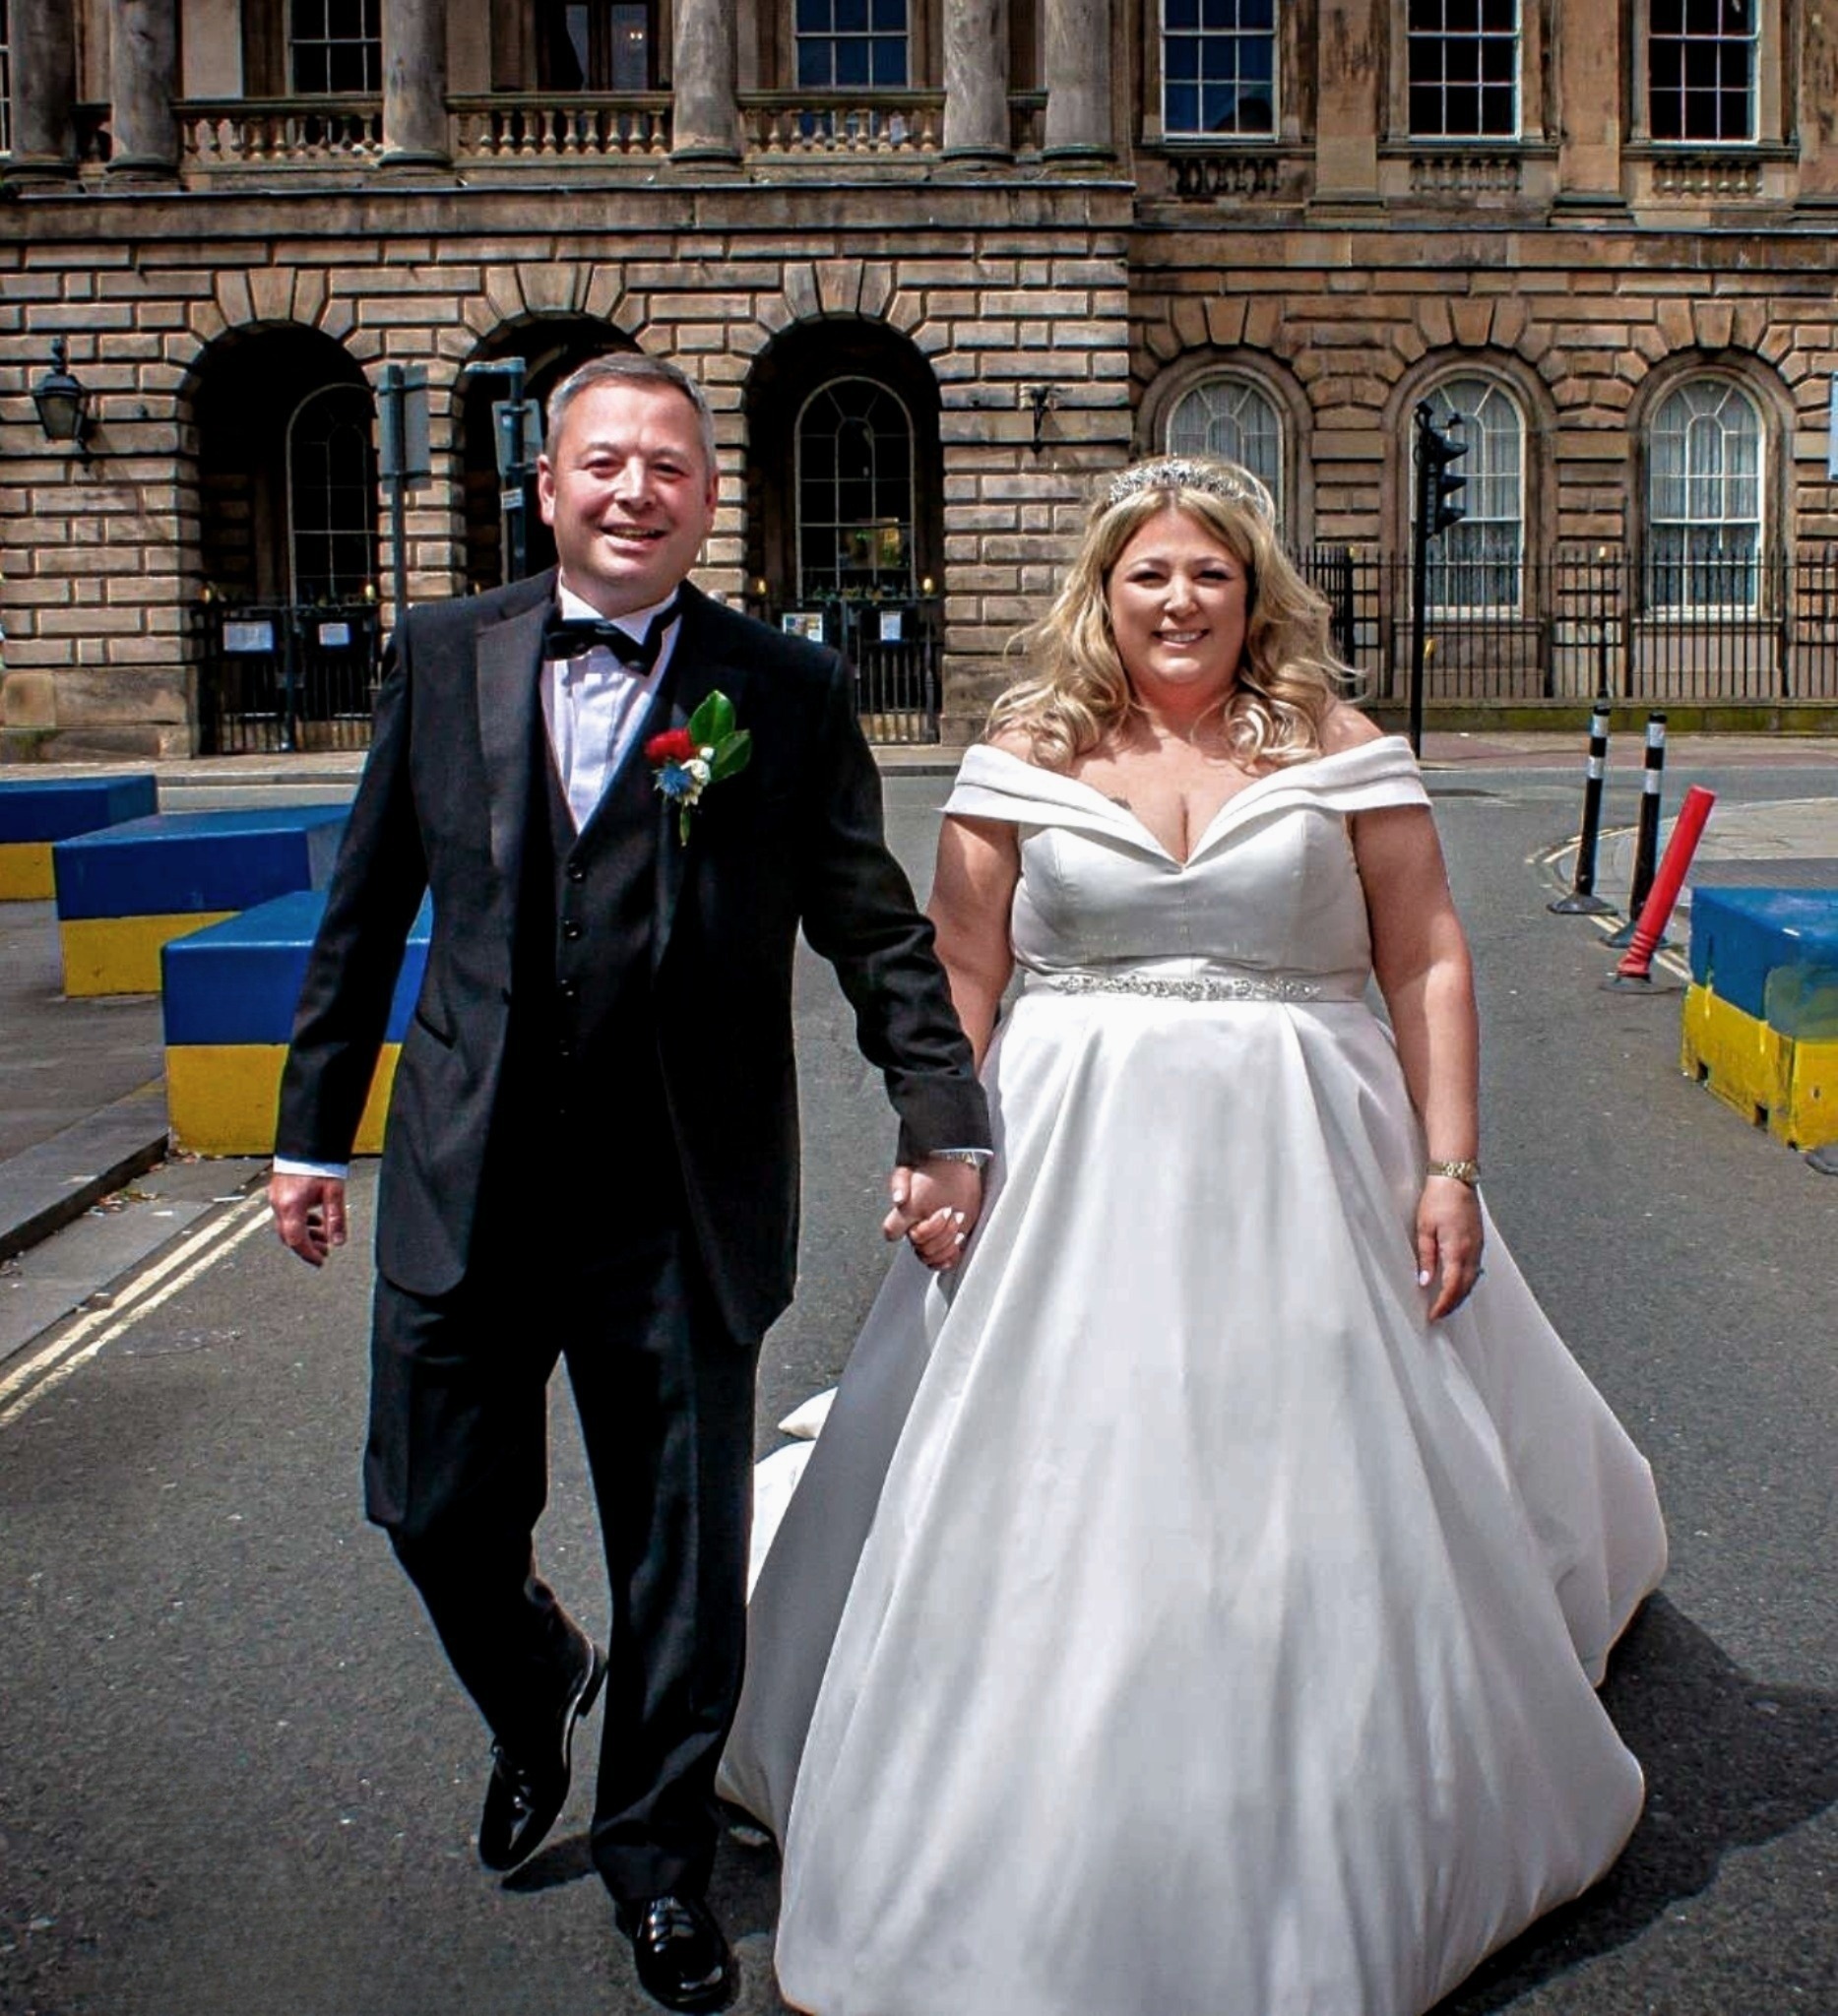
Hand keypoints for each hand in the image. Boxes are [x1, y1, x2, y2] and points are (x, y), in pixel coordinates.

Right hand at [269, 1171, 347, 1268]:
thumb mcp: (334, 1192)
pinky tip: (315, 1219)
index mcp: (291, 1206)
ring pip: (288, 1225)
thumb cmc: (319, 1162)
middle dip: (307, 1246)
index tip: (320, 1261)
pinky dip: (301, 1221)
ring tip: (323, 1236)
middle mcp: (279, 1203)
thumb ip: (336, 1218)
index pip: (296, 1240)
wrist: (307, 1141)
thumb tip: (339, 1241)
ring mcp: (276, 1197)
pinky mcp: (278, 1190)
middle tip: (324, 1252)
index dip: (309, 1254)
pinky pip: (287, 1213)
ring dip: (305, 1233)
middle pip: (289, 1235)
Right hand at [882, 1157, 983, 1271]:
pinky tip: (957, 1244)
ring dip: (947, 1241)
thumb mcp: (911, 1171)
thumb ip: (899, 1183)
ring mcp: (932, 1237)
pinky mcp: (949, 1242)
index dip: (904, 1230)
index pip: (891, 1232)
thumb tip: (898, 1200)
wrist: (957, 1168)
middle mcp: (916, 1229)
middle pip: (918, 1247)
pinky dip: (950, 1257)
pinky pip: (943, 1261)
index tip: (926, 1216)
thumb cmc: (934, 1170)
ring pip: (930, 1256)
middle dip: (938, 1231)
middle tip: (950, 1211)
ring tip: (958, 1219)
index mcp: (905, 1215)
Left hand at [1415, 1175, 1482, 1319]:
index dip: (1443, 1304)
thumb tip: (1426, 1282)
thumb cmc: (1437, 1200)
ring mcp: (1479, 1246)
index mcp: (1457, 1250)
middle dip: (1453, 1304)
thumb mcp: (1424, 1229)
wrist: (1456, 1179)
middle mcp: (1472, 1251)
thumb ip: (1427, 1257)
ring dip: (1461, 1294)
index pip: (1452, 1287)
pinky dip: (1468, 1281)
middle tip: (1439, 1315)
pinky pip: (1476, 1268)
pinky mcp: (1480, 1240)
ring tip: (1447, 1304)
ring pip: (1473, 1279)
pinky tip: (1460, 1284)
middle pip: (1465, 1287)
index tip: (1433, 1316)